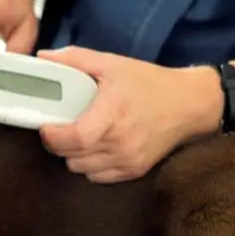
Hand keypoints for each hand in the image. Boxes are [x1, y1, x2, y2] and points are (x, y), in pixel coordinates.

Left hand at [36, 46, 222, 183]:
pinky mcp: (135, 170)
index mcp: (113, 113)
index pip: (75, 138)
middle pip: (71, 156)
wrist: (191, 104)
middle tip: (59, 127)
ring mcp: (129, 159)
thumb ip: (75, 59)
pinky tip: (95, 148)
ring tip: (78, 137)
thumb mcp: (112, 63)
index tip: (45, 126)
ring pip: (81, 169)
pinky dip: (90, 166)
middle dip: (58, 143)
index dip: (52, 136)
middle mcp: (121, 141)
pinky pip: (98, 177)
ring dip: (73, 155)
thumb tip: (43, 57)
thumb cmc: (150, 82)